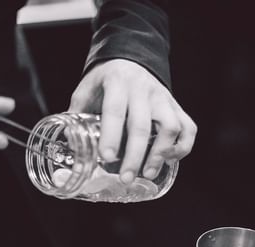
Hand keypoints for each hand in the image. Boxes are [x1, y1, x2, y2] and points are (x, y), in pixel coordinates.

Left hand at [68, 59, 196, 183]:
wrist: (130, 60)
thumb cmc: (106, 80)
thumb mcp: (87, 89)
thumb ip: (77, 112)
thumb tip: (66, 140)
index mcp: (117, 83)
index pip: (115, 110)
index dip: (111, 135)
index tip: (106, 157)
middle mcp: (143, 89)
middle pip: (142, 125)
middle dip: (134, 156)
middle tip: (126, 178)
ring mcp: (162, 98)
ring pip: (170, 126)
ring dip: (161, 153)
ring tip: (148, 173)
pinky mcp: (175, 106)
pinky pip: (188, 127)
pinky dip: (183, 146)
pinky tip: (169, 160)